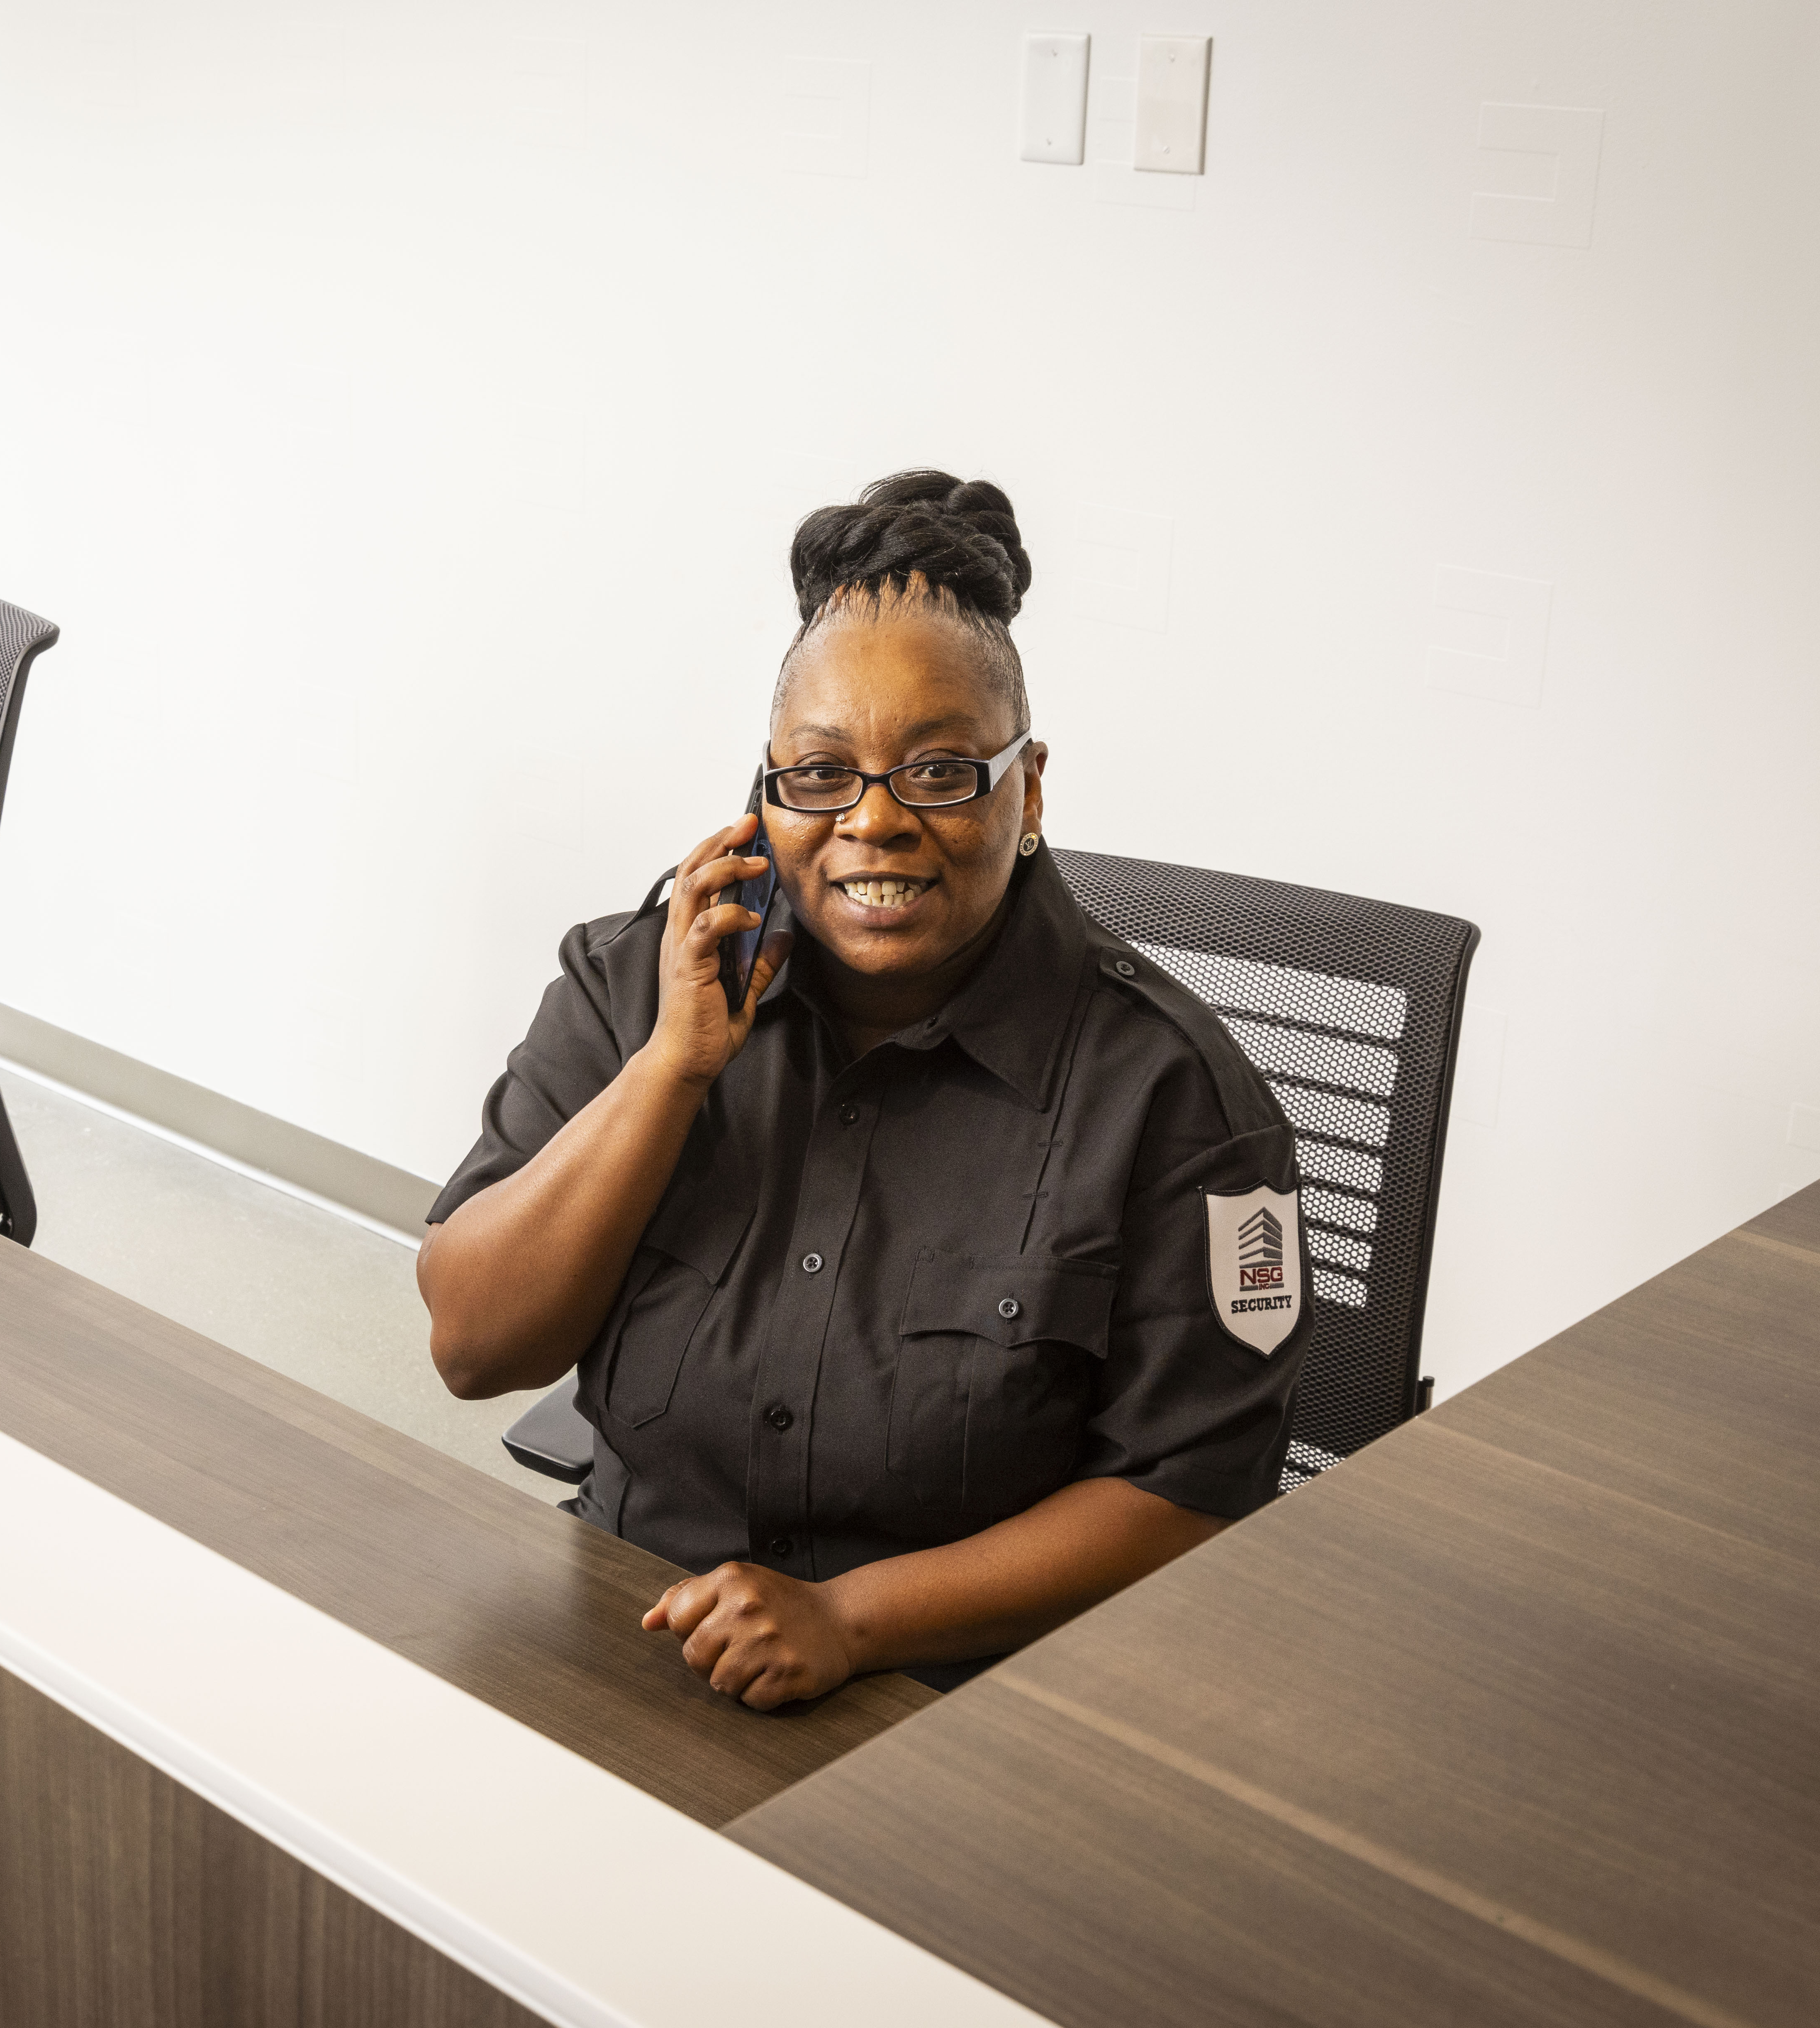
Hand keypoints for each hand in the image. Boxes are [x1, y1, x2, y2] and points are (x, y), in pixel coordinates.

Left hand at [641, 1562, 855, 1709]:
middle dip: (712, 1660)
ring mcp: (769, 1642)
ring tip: (761, 1660)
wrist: (841, 1620)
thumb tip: (649, 1622)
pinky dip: (761, 1694)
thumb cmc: (780, 1603)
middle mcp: (748, 1607)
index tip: (718, 1626)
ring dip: (737, 1680)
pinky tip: (776, 1672)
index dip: (693, 1629)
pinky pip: (750, 1700)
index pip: (678, 1618)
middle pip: (694, 1657)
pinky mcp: (787, 1673)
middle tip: (742, 1647)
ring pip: (720, 1684)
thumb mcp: (736, 1585)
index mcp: (732, 1579)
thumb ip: (687, 1597)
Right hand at [648, 814, 792, 1091]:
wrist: (687, 1062)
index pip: (697, 875)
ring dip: (727, 867)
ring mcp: (681, 948)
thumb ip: (759, 960)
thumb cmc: (705, 1027)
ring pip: (694, 887)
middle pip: (692, 869)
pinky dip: (731, 915)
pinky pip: (706, 928)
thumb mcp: (743, 987)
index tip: (746, 829)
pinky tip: (754, 917)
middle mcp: (679, 933)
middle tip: (750, 823)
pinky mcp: (689, 967)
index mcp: (688, 933)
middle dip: (721, 840)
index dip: (718, 847)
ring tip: (758, 862)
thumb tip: (782, 935)